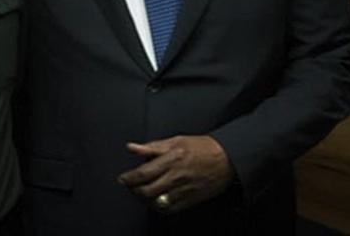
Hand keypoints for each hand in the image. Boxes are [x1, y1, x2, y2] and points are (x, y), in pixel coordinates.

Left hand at [117, 135, 233, 213]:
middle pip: (147, 190)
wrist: (226, 159)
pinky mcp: (190, 200)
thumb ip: (152, 146)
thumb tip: (132, 147)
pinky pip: (169, 209)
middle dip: (134, 190)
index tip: (122, 178)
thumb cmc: (202, 148)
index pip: (144, 172)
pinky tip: (154, 200)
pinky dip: (158, 207)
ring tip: (140, 193)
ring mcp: (183, 190)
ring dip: (144, 199)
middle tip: (130, 186)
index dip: (129, 178)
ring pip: (156, 201)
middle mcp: (176, 176)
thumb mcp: (176, 140)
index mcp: (172, 159)